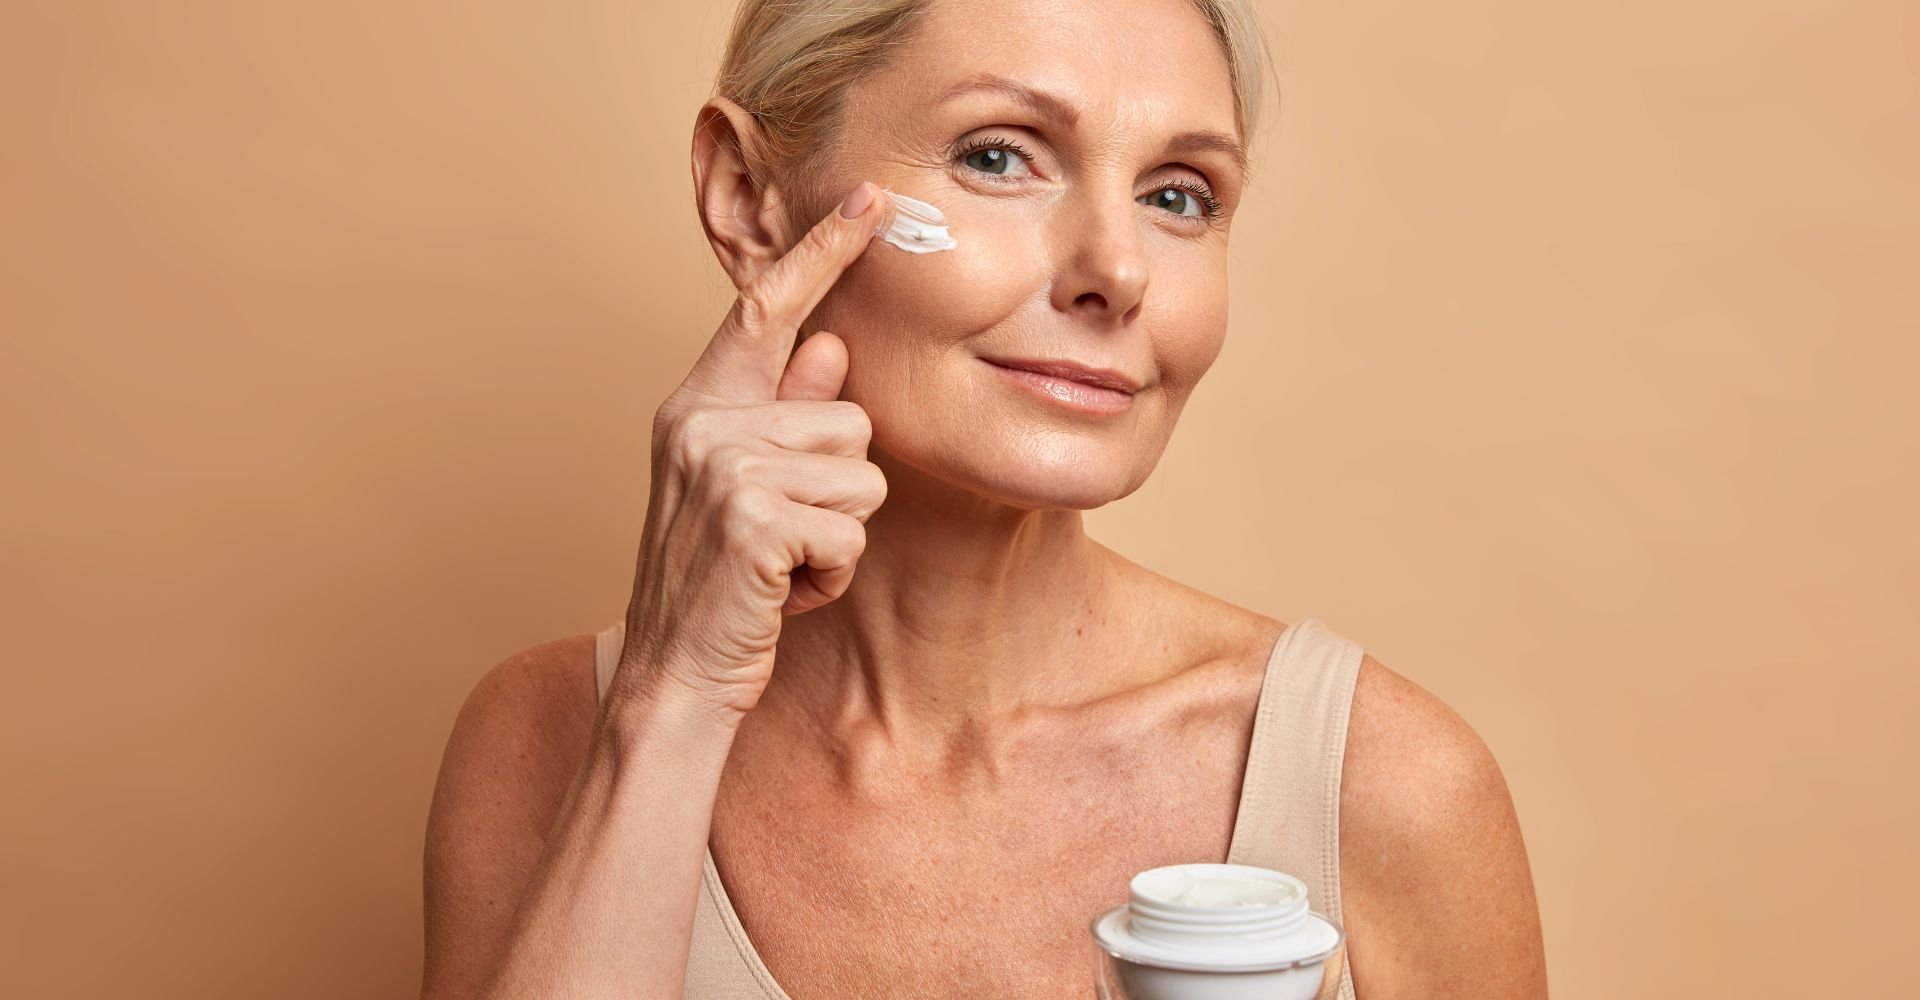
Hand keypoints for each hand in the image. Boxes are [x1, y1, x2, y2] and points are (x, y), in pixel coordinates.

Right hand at [616, 182, 892, 718]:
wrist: (675, 676)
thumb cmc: (718, 584)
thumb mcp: (745, 488)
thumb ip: (782, 413)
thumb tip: (832, 345)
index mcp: (698, 405)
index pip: (766, 310)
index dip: (822, 252)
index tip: (873, 201)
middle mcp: (702, 424)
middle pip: (850, 419)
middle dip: (839, 492)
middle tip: (782, 539)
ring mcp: (723, 469)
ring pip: (861, 477)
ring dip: (838, 537)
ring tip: (781, 565)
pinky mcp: (753, 520)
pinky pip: (850, 534)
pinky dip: (830, 576)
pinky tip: (782, 593)